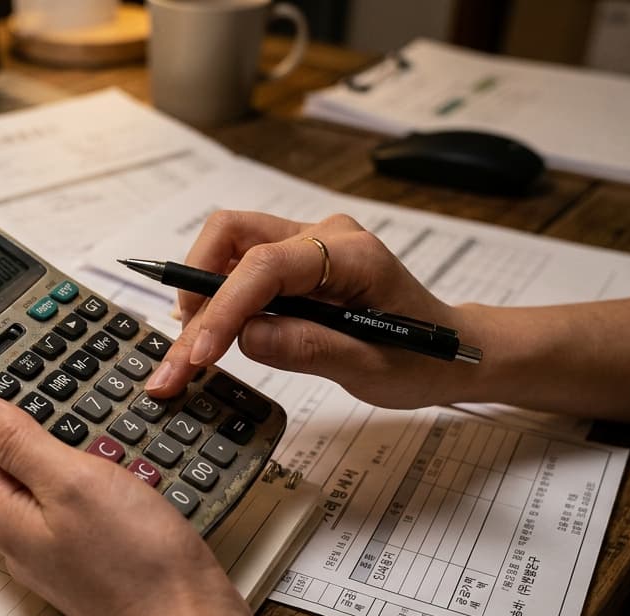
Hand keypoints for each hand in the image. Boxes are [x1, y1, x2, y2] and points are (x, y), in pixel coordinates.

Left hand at [0, 395, 249, 615]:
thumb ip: (17, 444)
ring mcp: (51, 550)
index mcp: (2, 516)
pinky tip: (88, 455)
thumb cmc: (134, 561)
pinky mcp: (84, 556)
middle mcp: (17, 537)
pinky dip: (64, 470)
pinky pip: (59, 502)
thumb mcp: (71, 482)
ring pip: (24, 486)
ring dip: (27, 445)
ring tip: (42, 403)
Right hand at [144, 211, 476, 408]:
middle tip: (179, 357)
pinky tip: (211, 336)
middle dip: (196, 291)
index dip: (224, 308)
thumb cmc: (421, 358)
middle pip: (232, 234)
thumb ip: (307, 348)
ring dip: (199, 292)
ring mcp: (306, 243)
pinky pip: (238, 264)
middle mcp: (323, 235)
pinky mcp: (293, 260)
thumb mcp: (371, 367)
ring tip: (192, 349)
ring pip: (227, 245)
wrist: (450, 351)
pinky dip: (215, 297)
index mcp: (352, 255)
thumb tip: (245, 337)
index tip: (198, 355)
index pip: (266, 266)